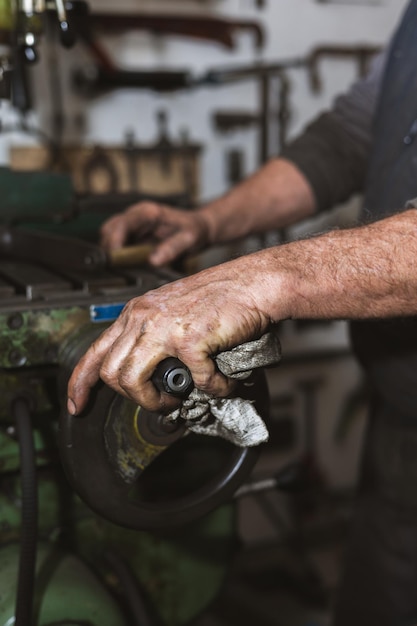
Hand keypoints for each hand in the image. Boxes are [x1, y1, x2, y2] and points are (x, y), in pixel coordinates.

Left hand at [66, 254, 273, 415]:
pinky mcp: (191, 339)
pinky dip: (214, 389)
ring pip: (133, 382)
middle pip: (110, 373)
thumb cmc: (221, 297)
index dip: (80, 383)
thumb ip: (153, 336)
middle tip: (157, 403)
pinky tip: (223, 383)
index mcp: (135, 312)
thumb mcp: (171, 311)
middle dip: (131, 398)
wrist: (254, 282)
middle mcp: (142, 318)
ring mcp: (164, 328)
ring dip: (157, 401)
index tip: (78, 405)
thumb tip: (152, 377)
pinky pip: (196, 381)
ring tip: (179, 398)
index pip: (94, 352)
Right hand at [100, 201, 210, 266]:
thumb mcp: (188, 239)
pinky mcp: (132, 232)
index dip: (114, 241)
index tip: (115, 258)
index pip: (121, 224)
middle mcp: (136, 214)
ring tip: (121, 266)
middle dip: (109, 247)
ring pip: (109, 235)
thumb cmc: (194, 229)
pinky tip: (125, 263)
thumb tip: (153, 261)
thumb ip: (172, 248)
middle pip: (109, 229)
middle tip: (117, 267)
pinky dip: (116, 253)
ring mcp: (133, 223)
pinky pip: (117, 241)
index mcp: (147, 212)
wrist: (199, 226)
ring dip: (111, 251)